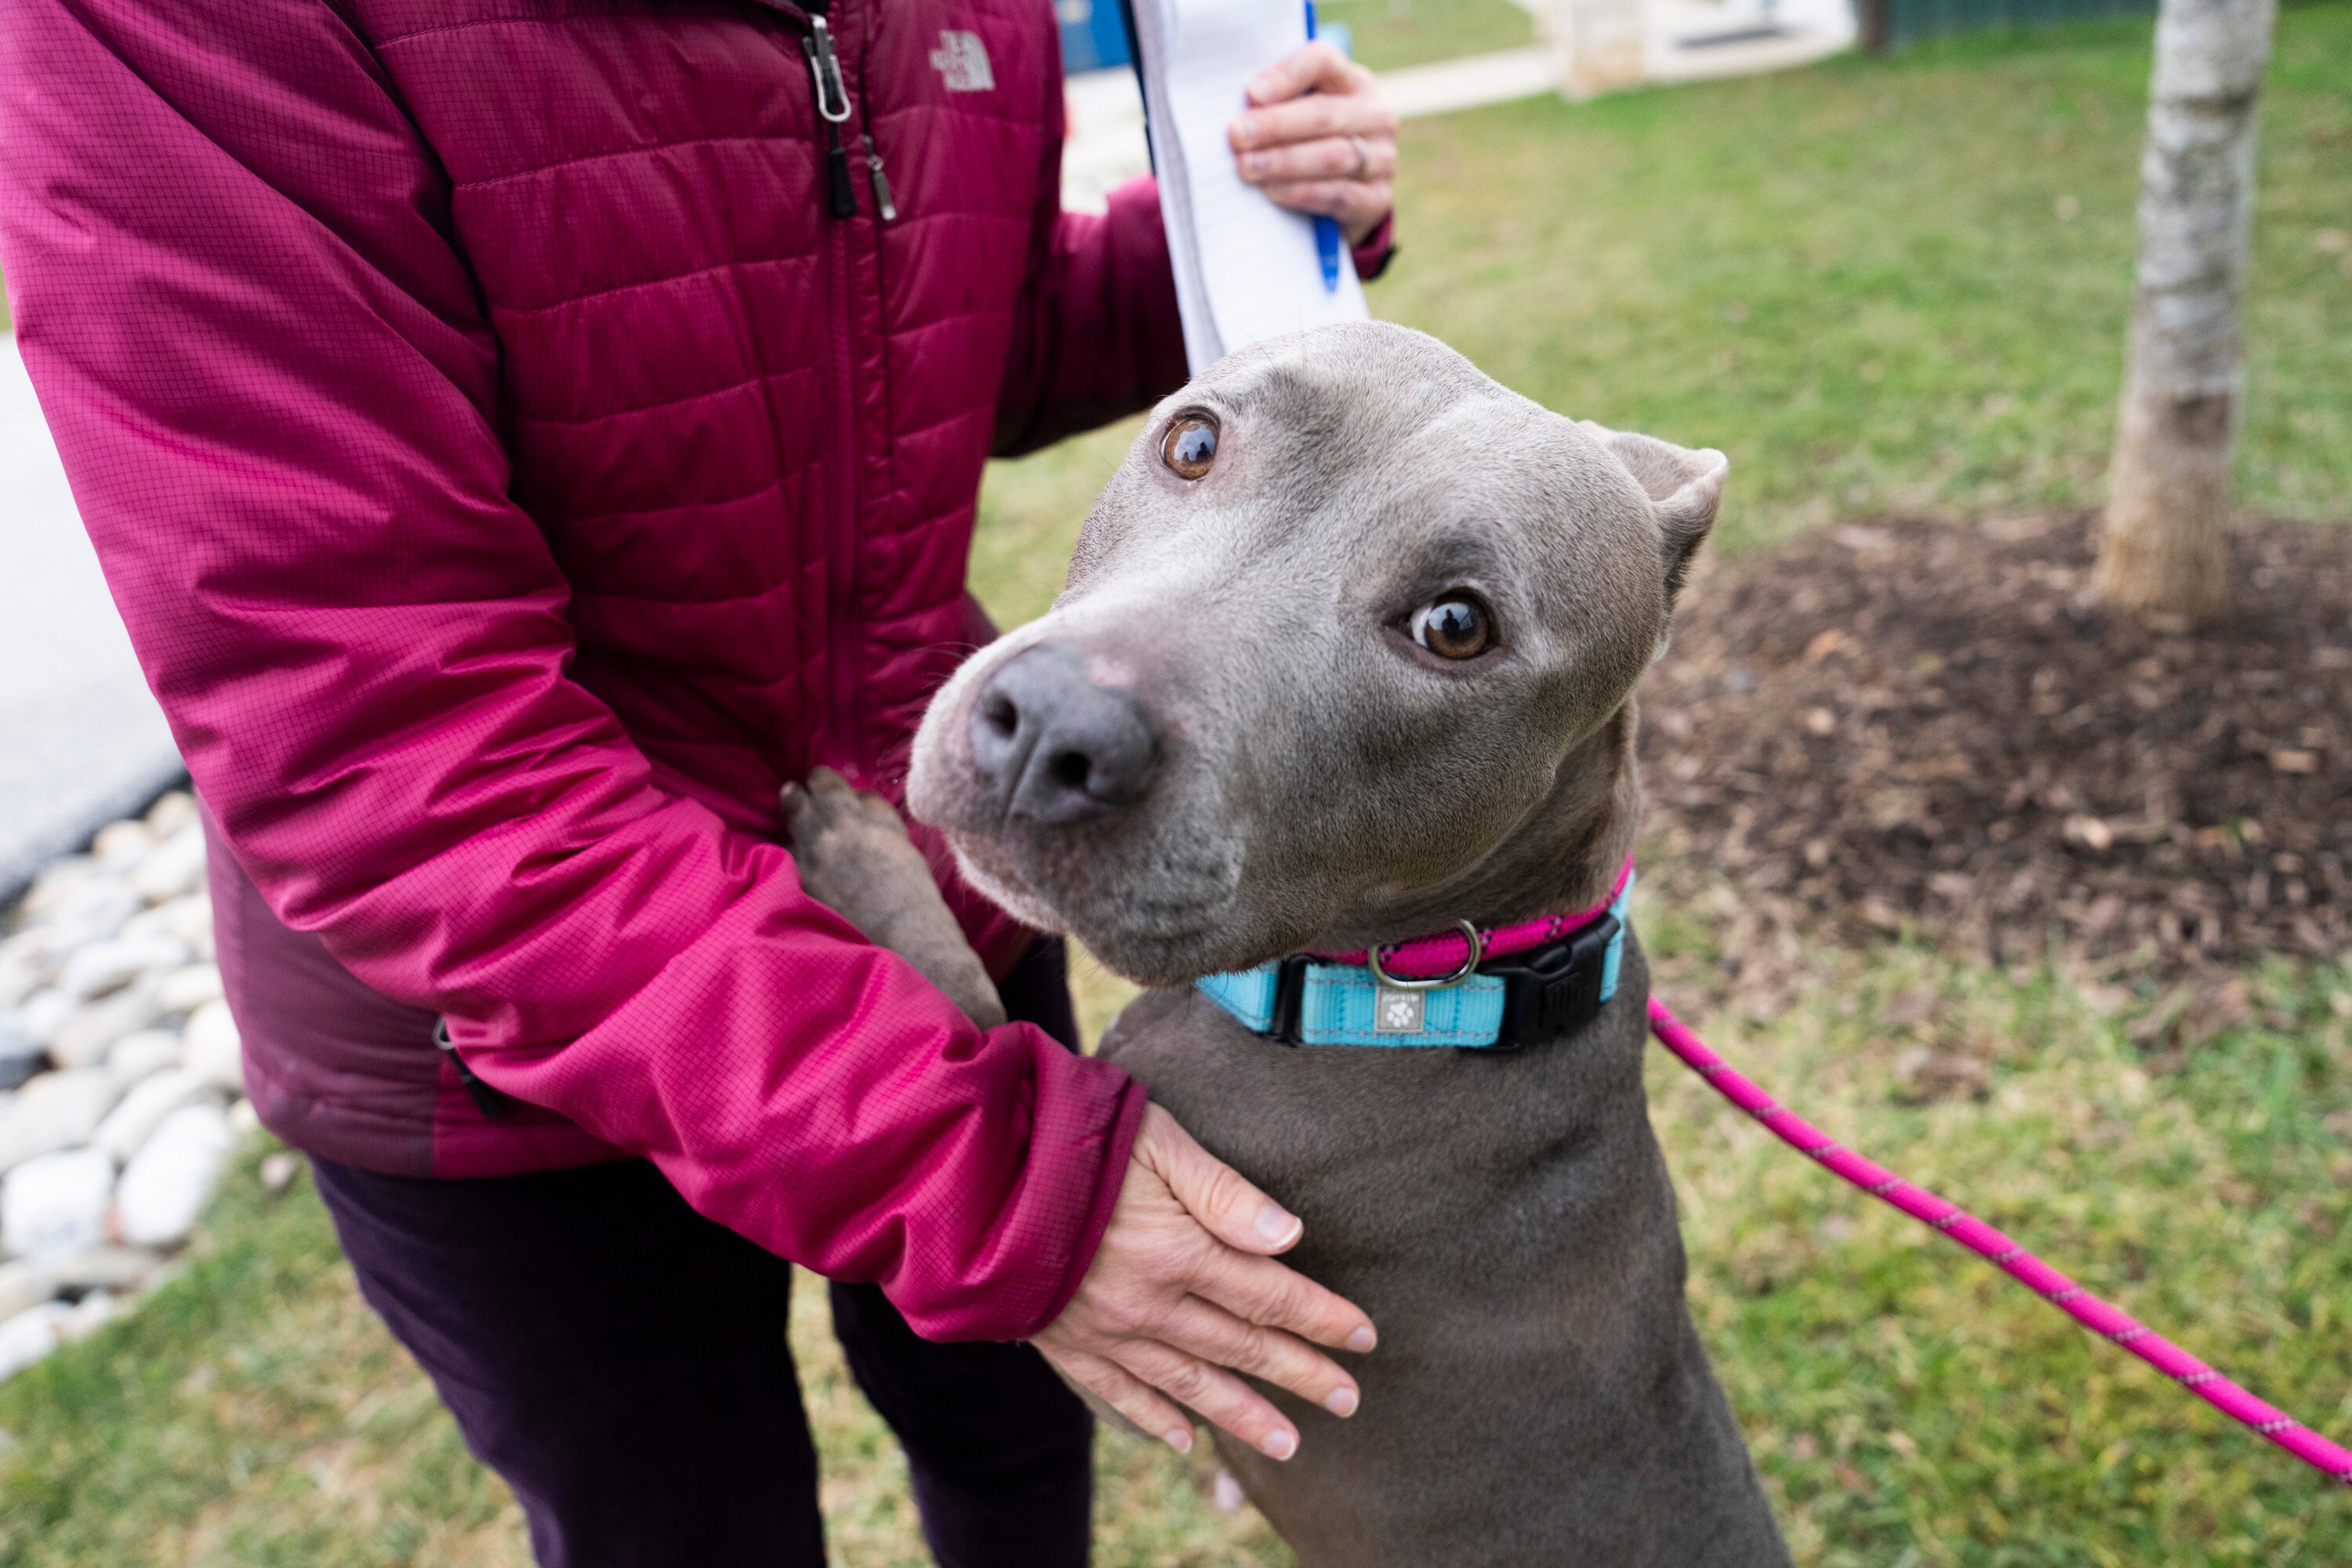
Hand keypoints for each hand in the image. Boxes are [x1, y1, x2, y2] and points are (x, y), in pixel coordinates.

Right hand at [1033, 1103, 1375, 1459]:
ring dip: (1243, 1415)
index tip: (1365, 1339)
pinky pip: (1119, 1393)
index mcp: (1179, 1251)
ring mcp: (1105, 1330)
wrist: (968, 1176)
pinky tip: (1186, 1440)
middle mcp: (1149, 1303)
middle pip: (1242, 1347)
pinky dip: (1155, 1420)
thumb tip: (1289, 1237)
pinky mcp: (1064, 1341)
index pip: (1269, 1294)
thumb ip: (1223, 1191)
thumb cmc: (1070, 1140)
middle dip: (1300, 1374)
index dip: (1321, 1318)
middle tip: (1348, 1401)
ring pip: (1190, 1384)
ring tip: (1289, 1444)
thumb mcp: (1156, 1141)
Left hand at [1228, 41, 1397, 247]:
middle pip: (1324, 115)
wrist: (1341, 195)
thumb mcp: (1294, 112)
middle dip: (1275, 126)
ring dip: (1283, 162)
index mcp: (1352, 81)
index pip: (1323, 63)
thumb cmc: (1303, 141)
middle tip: (1237, 136)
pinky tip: (1271, 192)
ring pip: (1332, 157)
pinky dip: (1301, 193)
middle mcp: (1374, 115)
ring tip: (1246, 167)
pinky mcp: (1378, 199)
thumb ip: (1272, 104)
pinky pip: (1339, 195)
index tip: (1253, 93)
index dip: (1288, 75)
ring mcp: (1382, 158)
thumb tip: (1237, 111)